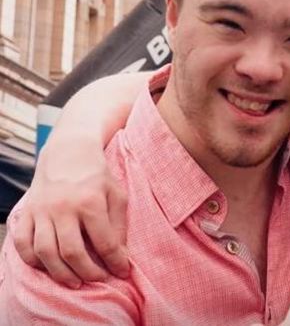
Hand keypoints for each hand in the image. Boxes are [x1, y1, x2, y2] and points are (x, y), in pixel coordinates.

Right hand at [13, 148, 127, 287]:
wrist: (68, 153)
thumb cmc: (97, 176)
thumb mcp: (117, 194)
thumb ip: (119, 225)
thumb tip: (119, 255)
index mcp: (90, 202)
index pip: (104, 242)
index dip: (114, 262)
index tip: (122, 272)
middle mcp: (63, 207)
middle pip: (71, 251)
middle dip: (87, 272)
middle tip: (98, 280)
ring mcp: (41, 211)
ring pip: (44, 251)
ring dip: (59, 272)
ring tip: (74, 282)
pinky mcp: (26, 212)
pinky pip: (22, 242)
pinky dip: (32, 260)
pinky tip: (47, 266)